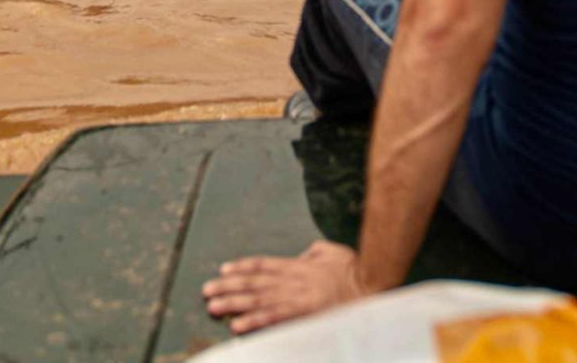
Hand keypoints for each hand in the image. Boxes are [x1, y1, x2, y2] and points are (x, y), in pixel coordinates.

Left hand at [202, 240, 366, 334]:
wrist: (370, 286)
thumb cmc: (354, 270)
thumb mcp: (331, 251)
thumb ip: (313, 253)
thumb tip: (303, 254)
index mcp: (297, 265)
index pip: (263, 264)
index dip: (241, 268)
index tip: (223, 271)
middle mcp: (291, 279)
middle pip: (253, 282)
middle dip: (228, 287)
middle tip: (207, 291)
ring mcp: (295, 297)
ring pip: (257, 300)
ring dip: (233, 304)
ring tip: (213, 307)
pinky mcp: (302, 314)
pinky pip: (273, 318)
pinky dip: (253, 322)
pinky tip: (237, 326)